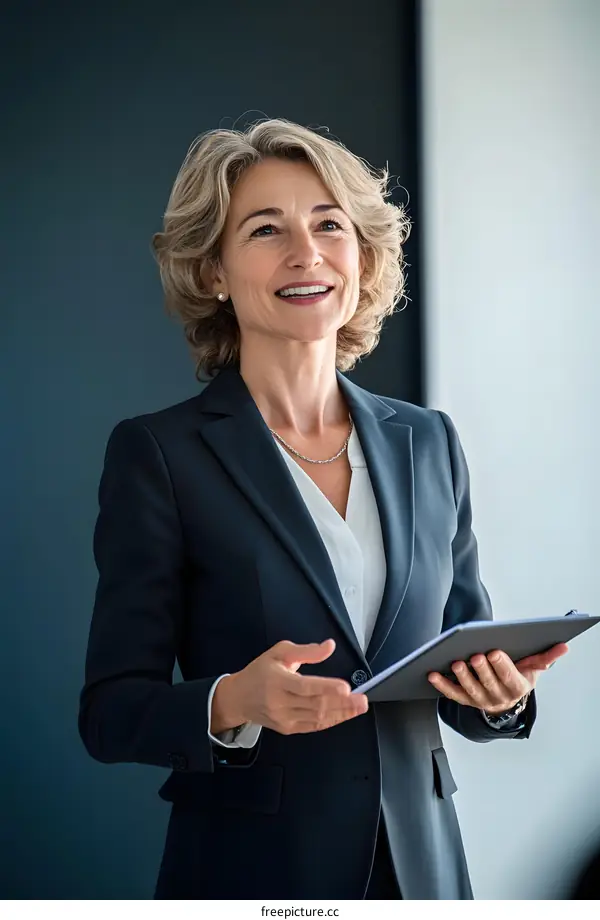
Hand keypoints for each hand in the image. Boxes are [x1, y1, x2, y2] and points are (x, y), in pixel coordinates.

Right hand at [211, 638, 368, 734]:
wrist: (238, 698)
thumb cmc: (260, 671)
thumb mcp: (279, 652)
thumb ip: (306, 651)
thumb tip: (329, 646)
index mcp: (277, 681)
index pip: (305, 686)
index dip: (326, 688)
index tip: (346, 687)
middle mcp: (279, 702)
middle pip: (315, 705)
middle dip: (342, 703)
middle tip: (362, 699)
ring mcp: (283, 718)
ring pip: (317, 718)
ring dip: (341, 713)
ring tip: (359, 707)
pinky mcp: (287, 729)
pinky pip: (313, 727)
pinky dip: (331, 721)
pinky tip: (344, 715)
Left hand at [427, 642, 568, 713]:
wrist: (507, 700)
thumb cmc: (519, 677)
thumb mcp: (534, 669)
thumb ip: (546, 657)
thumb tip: (564, 646)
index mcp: (516, 688)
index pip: (509, 678)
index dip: (502, 666)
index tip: (494, 651)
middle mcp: (498, 697)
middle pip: (488, 684)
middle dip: (481, 670)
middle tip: (473, 655)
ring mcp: (480, 700)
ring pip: (470, 691)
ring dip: (462, 678)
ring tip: (455, 663)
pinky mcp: (465, 700)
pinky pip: (452, 694)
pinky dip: (442, 685)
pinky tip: (432, 674)